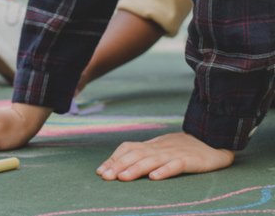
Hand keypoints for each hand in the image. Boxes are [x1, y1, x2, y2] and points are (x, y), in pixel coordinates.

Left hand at [96, 132, 235, 180]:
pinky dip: (164, 170)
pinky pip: (176, 165)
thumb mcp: (162, 149)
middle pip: (135, 154)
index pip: (128, 148)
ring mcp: (175, 153)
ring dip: (135, 169)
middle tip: (105, 176)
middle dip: (118, 165)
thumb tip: (121, 167)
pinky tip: (154, 177)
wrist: (215, 138)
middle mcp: (160, 148)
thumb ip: (145, 156)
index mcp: (152, 146)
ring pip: (152, 160)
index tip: (100, 171)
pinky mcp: (191, 160)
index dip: (113, 159)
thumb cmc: (185, 147)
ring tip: (123, 178)